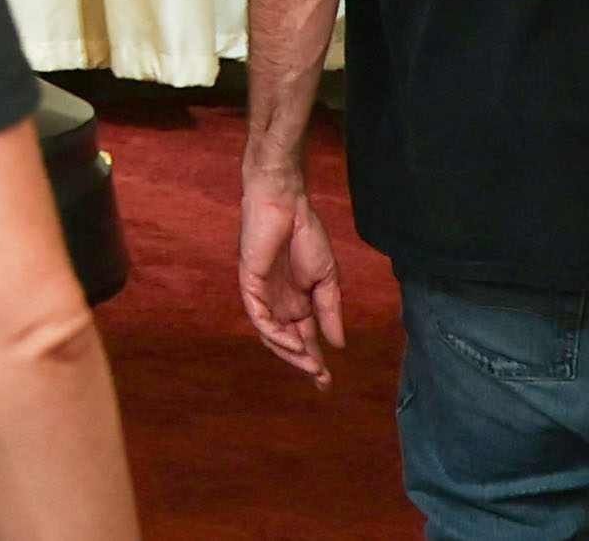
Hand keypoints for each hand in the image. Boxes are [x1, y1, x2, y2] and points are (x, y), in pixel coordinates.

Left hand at [234, 162, 346, 379]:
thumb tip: (338, 345)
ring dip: (289, 352)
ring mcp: (263, 294)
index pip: (304, 338)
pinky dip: (274, 332)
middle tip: (320, 380)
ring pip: (271, 334)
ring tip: (310, 364)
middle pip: (286, 341)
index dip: (314, 360)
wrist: (287, 205)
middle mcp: (278, 302)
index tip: (326, 383)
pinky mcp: (250, 283)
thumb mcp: (327, 280)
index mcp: (298, 302)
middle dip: (303, 362)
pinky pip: (258, 315)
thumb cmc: (307, 236)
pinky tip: (292, 343)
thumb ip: (330, 311)